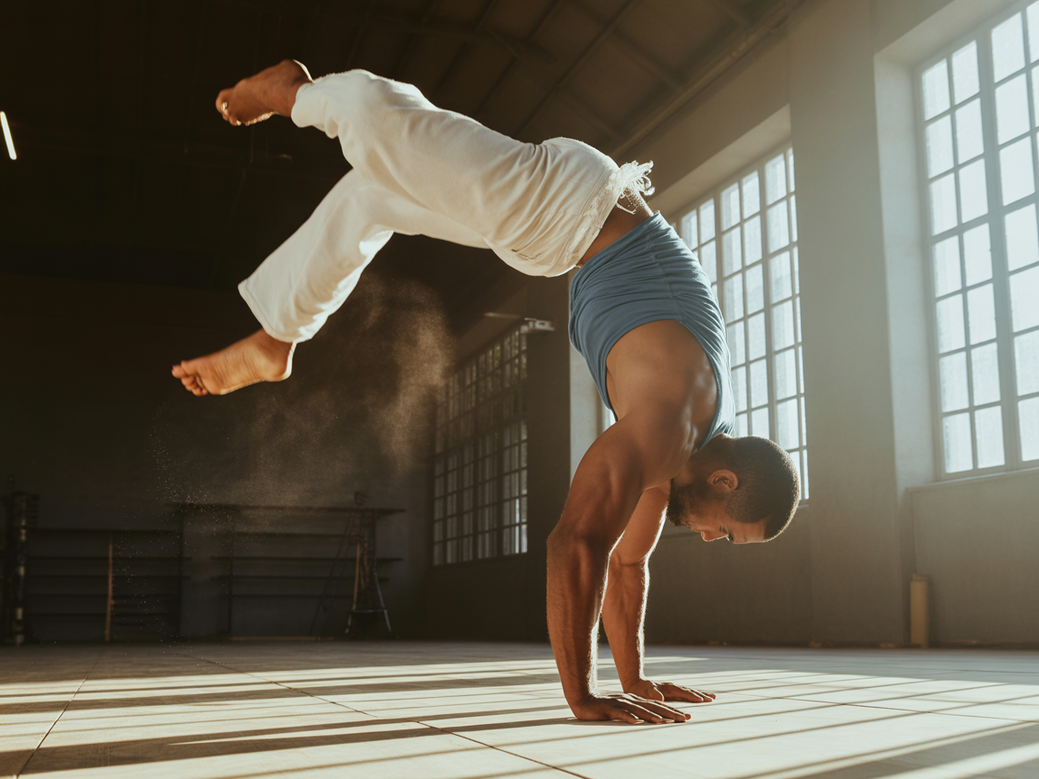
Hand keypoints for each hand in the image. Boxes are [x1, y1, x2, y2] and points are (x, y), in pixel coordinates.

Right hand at [571, 692, 691, 723]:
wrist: (583, 699)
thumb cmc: (603, 707)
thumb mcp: (623, 708)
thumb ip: (636, 712)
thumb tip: (649, 719)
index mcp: (635, 700)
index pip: (657, 705)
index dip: (672, 710)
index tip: (686, 716)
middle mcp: (631, 700)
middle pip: (654, 707)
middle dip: (670, 713)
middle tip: (685, 719)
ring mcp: (621, 704)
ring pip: (640, 711)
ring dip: (653, 716)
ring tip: (666, 722)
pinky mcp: (610, 709)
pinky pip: (622, 714)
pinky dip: (630, 718)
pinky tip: (637, 723)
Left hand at [625, 679, 716, 703]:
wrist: (635, 683)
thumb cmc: (639, 690)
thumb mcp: (645, 693)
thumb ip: (653, 694)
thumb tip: (661, 698)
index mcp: (668, 688)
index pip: (682, 692)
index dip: (692, 696)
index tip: (702, 700)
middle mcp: (672, 687)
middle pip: (689, 690)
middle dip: (701, 694)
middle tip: (713, 698)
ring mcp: (673, 688)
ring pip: (689, 690)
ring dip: (700, 693)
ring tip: (712, 696)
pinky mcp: (672, 691)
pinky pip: (686, 692)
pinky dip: (694, 694)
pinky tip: (699, 697)